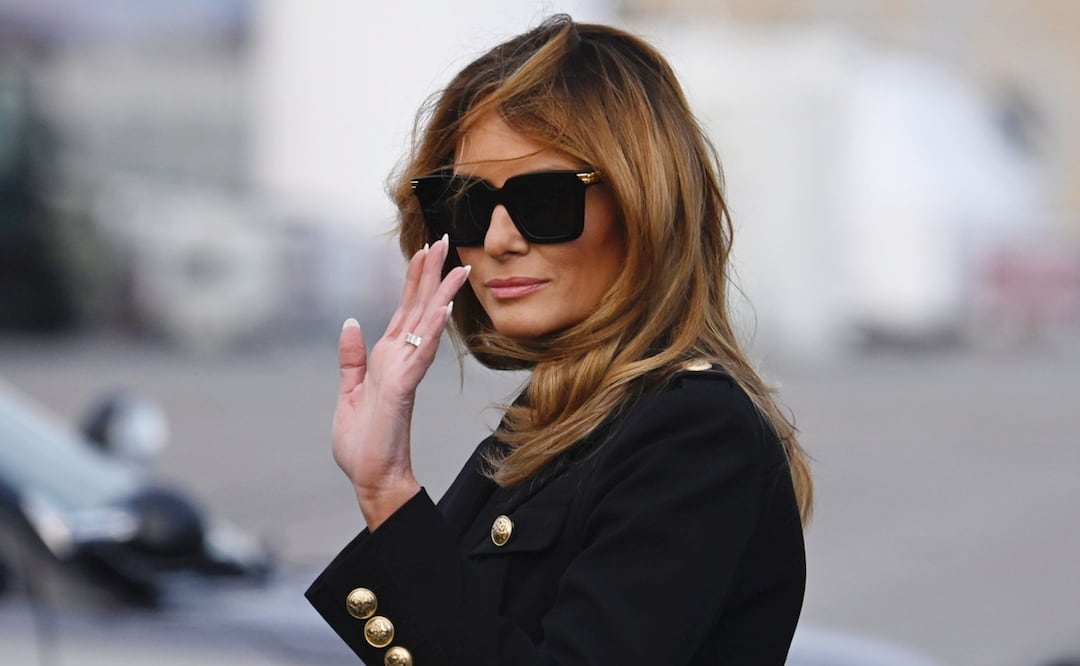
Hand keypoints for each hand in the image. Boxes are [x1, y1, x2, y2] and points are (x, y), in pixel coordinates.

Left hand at [332, 236, 469, 529]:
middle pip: (419, 308)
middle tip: (444, 240)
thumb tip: (351, 323)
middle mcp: (400, 359)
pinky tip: (440, 311)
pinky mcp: (401, 389)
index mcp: (388, 358)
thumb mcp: (347, 392)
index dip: (415, 279)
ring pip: (426, 326)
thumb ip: (352, 358)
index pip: (405, 310)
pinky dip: (431, 332)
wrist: (372, 477)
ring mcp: (404, 373)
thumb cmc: (363, 442)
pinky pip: (418, 355)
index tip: (425, 250)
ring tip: (455, 267)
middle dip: (431, 274)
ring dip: (440, 296)